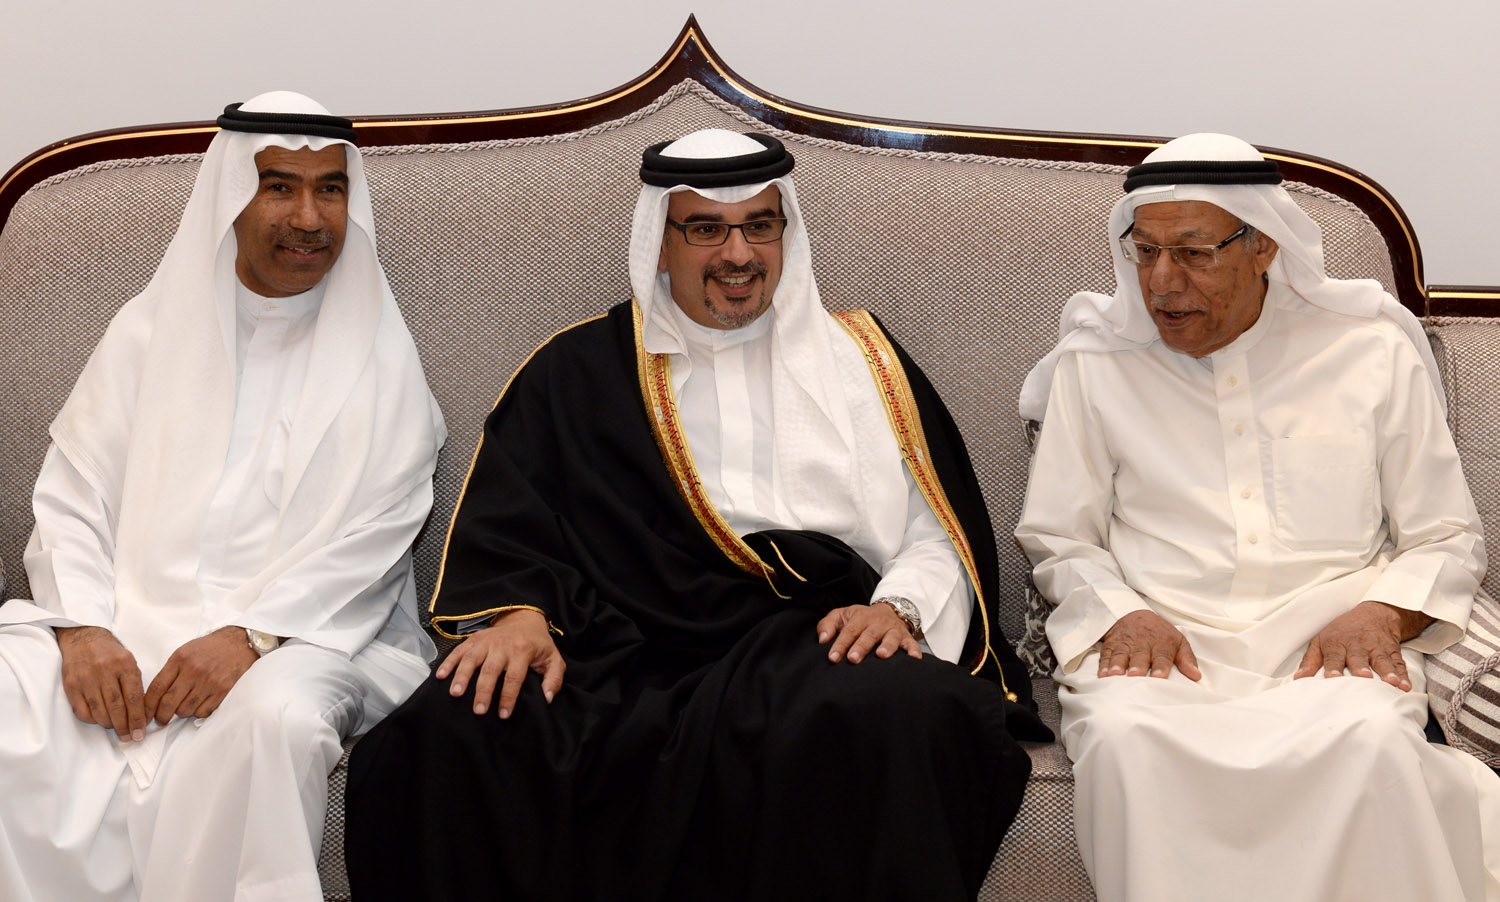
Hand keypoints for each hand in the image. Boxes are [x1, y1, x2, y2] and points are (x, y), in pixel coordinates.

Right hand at [56, 625, 146, 741]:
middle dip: (125, 726)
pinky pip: (82, 710)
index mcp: (124, 664)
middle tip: (129, 737)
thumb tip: (141, 713)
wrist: (83, 638)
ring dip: (109, 725)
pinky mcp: (71, 685)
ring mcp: (86, 678)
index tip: (141, 732)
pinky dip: (93, 719)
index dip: (138, 718)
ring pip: (100, 711)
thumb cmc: (111, 653)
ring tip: (117, 730)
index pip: (134, 697)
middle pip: (117, 707)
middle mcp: (105, 671)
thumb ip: (135, 684)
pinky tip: (99, 720)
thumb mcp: (129, 662)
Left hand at [143, 626, 257, 724]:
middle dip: (162, 716)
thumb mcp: (186, 651)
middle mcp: (194, 670)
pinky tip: (201, 703)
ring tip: (185, 706)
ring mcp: (209, 682)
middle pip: (168, 702)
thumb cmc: (211, 648)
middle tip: (161, 719)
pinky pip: (203, 712)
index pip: (157, 687)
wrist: (240, 643)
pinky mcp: (223, 690)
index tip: (144, 715)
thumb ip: (171, 671)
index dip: (147, 705)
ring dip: (182, 712)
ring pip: (185, 710)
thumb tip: (156, 697)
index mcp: (180, 659)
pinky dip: (199, 712)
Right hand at [436, 609, 564, 717]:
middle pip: (491, 670)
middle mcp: (503, 646)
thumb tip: (547, 698)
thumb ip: (554, 679)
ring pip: (472, 659)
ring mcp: (486, 642)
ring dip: (462, 676)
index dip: (508, 697)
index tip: (503, 714)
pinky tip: (440, 676)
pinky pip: (459, 650)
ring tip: (456, 694)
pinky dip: (448, 662)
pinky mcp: (474, 639)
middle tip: (478, 710)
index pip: (514, 677)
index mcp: (523, 651)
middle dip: (483, 691)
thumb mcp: (554, 659)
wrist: (524, 619)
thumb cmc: (538, 644)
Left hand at [817, 603, 921, 663]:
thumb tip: (822, 639)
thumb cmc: (860, 619)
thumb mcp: (842, 615)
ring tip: (882, 655)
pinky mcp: (906, 637)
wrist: (887, 611)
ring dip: (887, 646)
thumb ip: (828, 625)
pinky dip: (914, 650)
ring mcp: (893, 630)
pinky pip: (912, 643)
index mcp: (860, 618)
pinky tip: (914, 659)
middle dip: (861, 647)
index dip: (840, 644)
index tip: (833, 657)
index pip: (849, 631)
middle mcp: (877, 623)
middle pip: (869, 635)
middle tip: (853, 659)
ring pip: (891, 638)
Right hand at [1098, 610, 1200, 679]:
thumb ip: (1187, 659)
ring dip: (1117, 664)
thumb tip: (1196, 676)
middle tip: (1135, 676)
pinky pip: (1106, 654)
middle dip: (1137, 665)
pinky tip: (1102, 675)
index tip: (1159, 677)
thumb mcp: (1178, 641)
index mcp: (1162, 642)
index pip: (1162, 655)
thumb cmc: (1159, 634)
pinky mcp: (1111, 644)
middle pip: (1140, 654)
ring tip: (1115, 675)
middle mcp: (1142, 641)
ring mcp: (1125, 642)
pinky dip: (1103, 664)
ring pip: (1121, 653)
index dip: (1160, 666)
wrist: (1133, 614)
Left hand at [1294, 600, 1431, 691]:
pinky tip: (1406, 686)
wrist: (1374, 614)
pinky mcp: (1392, 651)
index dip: (1333, 666)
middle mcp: (1356, 645)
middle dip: (1361, 667)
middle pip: (1358, 657)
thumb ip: (1310, 661)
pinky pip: (1399, 663)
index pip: (1333, 656)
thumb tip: (1298, 679)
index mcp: (1336, 643)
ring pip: (1382, 660)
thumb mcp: (1321, 641)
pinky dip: (1404, 674)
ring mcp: (1376, 647)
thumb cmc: (1342, 632)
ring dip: (1387, 672)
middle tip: (1364, 677)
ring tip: (1393, 683)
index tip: (1333, 677)